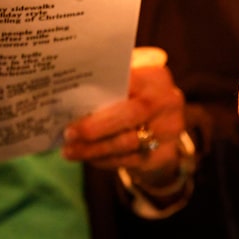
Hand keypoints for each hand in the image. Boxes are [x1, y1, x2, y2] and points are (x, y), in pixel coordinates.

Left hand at [62, 49, 185, 188]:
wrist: (164, 125)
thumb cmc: (135, 98)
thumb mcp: (127, 81)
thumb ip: (107, 80)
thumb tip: (68, 86)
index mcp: (156, 77)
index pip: (127, 80)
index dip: (100, 90)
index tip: (72, 100)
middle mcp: (168, 101)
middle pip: (131, 114)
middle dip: (96, 127)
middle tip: (69, 133)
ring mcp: (170, 130)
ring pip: (128, 143)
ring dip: (95, 149)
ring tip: (70, 151)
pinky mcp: (166, 154)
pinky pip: (131, 161)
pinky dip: (106, 160)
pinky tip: (89, 158)